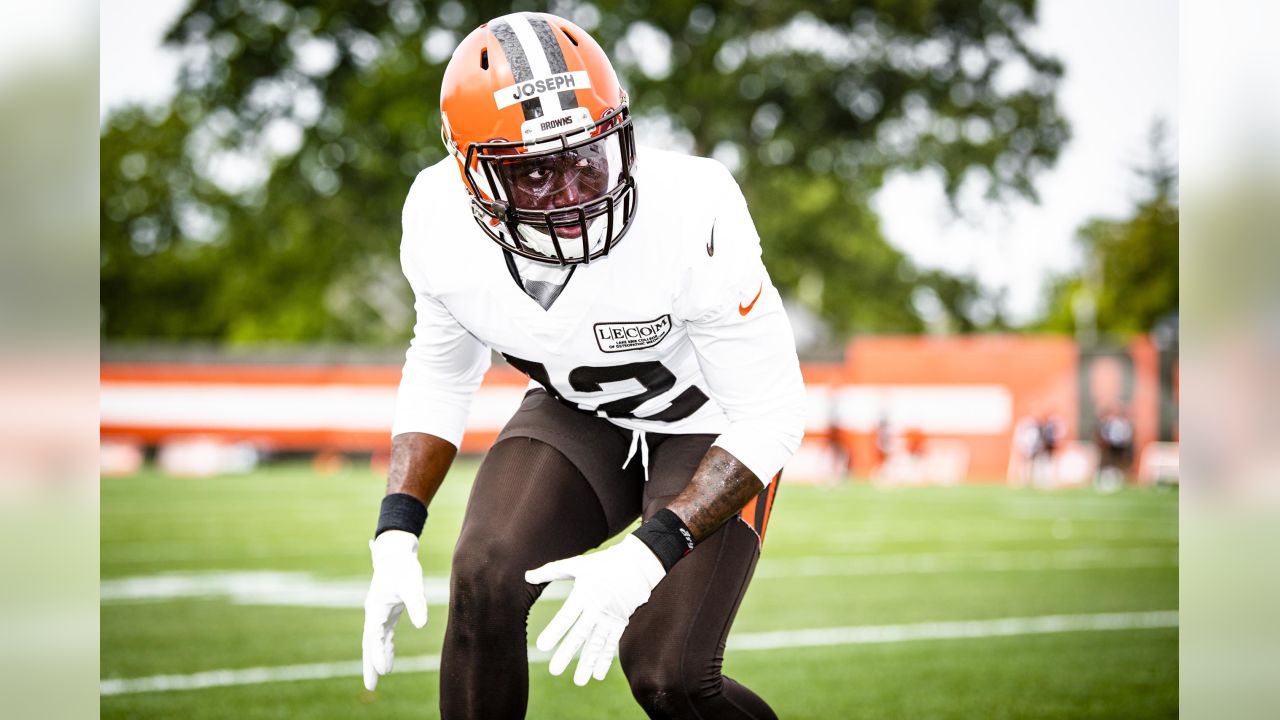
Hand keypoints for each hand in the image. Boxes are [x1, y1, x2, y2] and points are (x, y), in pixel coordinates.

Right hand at [362, 530, 427, 690]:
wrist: (396, 552)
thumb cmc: (403, 567)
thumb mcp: (412, 585)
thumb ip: (417, 604)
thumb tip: (422, 624)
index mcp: (376, 609)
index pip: (374, 637)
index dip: (377, 654)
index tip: (381, 671)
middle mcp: (374, 613)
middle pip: (369, 644)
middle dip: (369, 665)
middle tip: (370, 687)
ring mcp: (378, 613)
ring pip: (374, 641)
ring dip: (376, 658)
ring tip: (379, 678)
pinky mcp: (386, 611)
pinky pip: (382, 634)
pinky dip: (384, 647)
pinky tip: (388, 660)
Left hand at [524, 535, 665, 685]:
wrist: (638, 564)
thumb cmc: (603, 563)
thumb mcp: (577, 564)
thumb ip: (551, 571)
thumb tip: (527, 576)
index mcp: (585, 593)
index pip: (567, 616)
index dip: (555, 631)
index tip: (542, 647)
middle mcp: (597, 608)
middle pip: (581, 634)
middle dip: (568, 653)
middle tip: (555, 670)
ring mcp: (611, 617)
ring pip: (598, 644)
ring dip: (588, 663)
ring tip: (579, 681)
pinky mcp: (621, 623)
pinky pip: (612, 644)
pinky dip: (605, 660)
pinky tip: (597, 675)